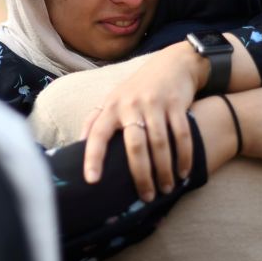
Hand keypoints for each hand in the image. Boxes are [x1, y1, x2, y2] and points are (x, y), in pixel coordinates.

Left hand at [81, 41, 205, 200]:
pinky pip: (181, 135)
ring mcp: (155, 103)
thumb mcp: (113, 99)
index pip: (97, 134)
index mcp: (111, 106)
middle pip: (134, 146)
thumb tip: (78, 144)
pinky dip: (184, 156)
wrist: (173, 63)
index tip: (92, 180)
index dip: (92, 157)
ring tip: (166, 189)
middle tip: (146, 197)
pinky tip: (183, 172)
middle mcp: (131, 104)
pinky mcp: (176, 103)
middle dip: (141, 175)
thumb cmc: (138, 88)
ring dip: (164, 170)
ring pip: (159, 144)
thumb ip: (96, 120)